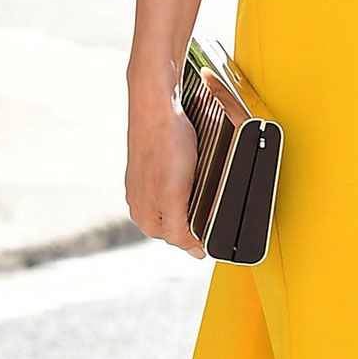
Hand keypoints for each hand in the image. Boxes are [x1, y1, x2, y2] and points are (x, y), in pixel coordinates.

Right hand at [126, 90, 204, 255]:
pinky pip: (173, 185)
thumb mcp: (174, 196)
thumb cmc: (167, 146)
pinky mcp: (151, 168)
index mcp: (143, 215)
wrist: (157, 106)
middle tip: (215, 206)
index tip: (218, 228)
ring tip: (205, 189)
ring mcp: (144, 185)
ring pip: (175, 205)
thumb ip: (179, 229)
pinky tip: (193, 173)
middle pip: (176, 225)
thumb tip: (194, 252)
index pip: (179, 241)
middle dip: (195, 220)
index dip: (200, 237)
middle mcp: (139, 203)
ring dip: (191, 202)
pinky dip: (186, 184)